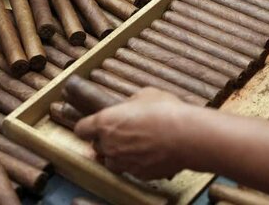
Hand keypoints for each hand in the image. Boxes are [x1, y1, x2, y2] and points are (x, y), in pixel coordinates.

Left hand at [74, 87, 192, 179]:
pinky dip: (137, 163)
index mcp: (106, 122)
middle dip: (106, 140)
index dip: (87, 126)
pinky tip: (150, 154)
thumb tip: (130, 106)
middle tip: (122, 132)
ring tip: (134, 146)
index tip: (93, 125)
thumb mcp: (145, 94)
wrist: (186, 136)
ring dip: (118, 155)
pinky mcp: (139, 174)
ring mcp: (124, 163)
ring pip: (112, 162)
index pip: (81, 129)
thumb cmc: (166, 111)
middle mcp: (110, 145)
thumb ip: (130, 103)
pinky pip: (131, 170)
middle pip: (97, 147)